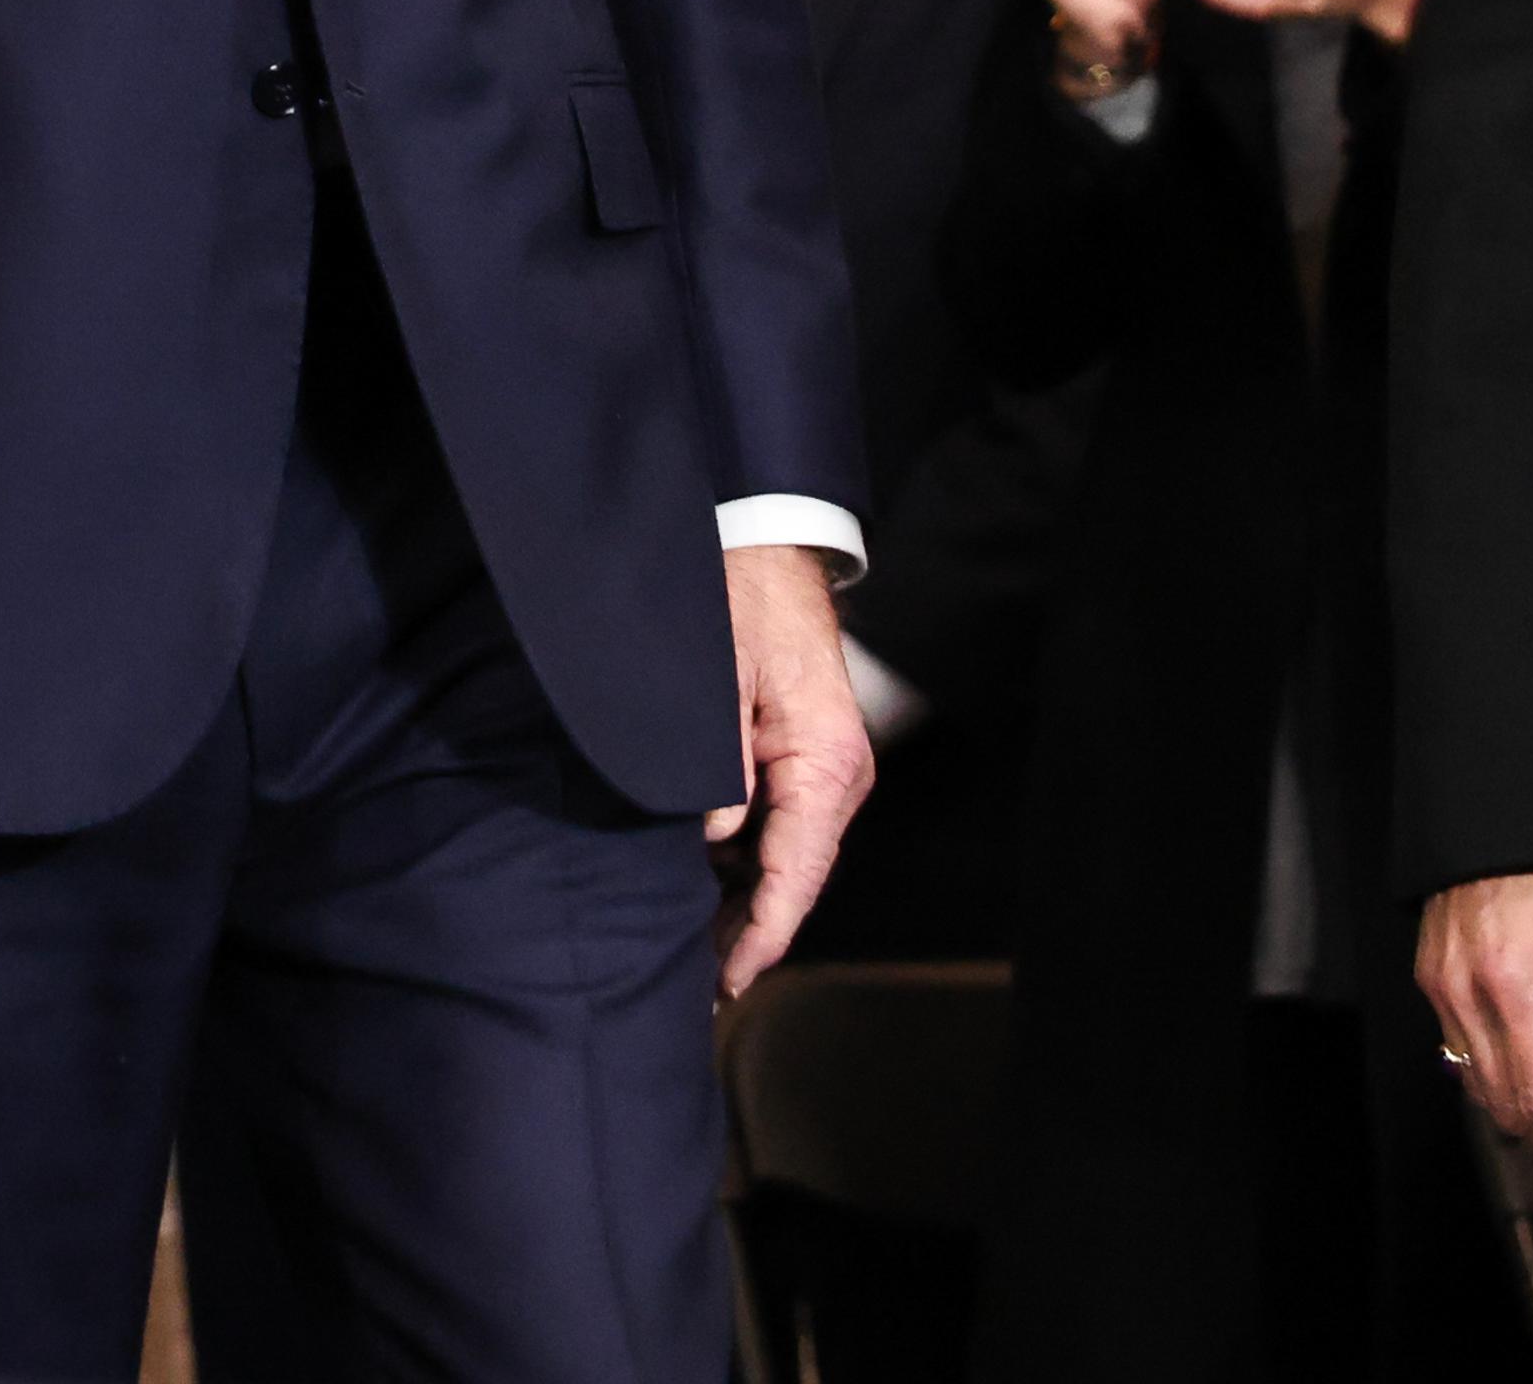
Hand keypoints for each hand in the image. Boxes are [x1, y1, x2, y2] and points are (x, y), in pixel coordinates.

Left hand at [707, 541, 874, 997]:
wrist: (768, 546)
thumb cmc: (744, 599)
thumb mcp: (719, 677)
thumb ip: (719, 761)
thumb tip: (711, 838)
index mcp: (825, 761)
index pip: (797, 873)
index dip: (763, 935)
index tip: (730, 980)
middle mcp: (837, 776)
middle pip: (796, 878)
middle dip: (752, 932)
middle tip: (699, 985)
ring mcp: (825, 770)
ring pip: (788, 859)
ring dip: (747, 901)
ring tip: (695, 951)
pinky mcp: (806, 759)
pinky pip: (781, 828)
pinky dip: (748, 863)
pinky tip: (706, 887)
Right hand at [1419, 871, 1532, 1195]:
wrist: (1497, 802)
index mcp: (1513, 985)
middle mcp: (1465, 992)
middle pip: (1507, 1104)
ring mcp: (1439, 984)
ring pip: (1477, 1084)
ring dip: (1524, 1122)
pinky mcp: (1430, 973)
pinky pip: (1457, 1049)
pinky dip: (1493, 1081)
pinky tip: (1526, 1087)